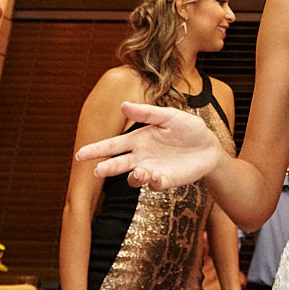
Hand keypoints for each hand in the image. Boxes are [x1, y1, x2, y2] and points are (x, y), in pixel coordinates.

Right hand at [75, 102, 222, 188]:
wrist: (208, 146)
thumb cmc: (188, 129)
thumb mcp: (169, 116)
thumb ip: (147, 113)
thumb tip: (123, 105)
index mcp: (138, 140)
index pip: (113, 145)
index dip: (97, 150)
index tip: (80, 155)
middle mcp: (141, 157)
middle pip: (118, 164)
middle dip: (106, 167)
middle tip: (97, 171)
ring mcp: (152, 170)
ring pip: (134, 178)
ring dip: (133, 177)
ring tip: (138, 172)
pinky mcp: (166, 180)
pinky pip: (155, 184)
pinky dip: (153, 182)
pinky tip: (157, 176)